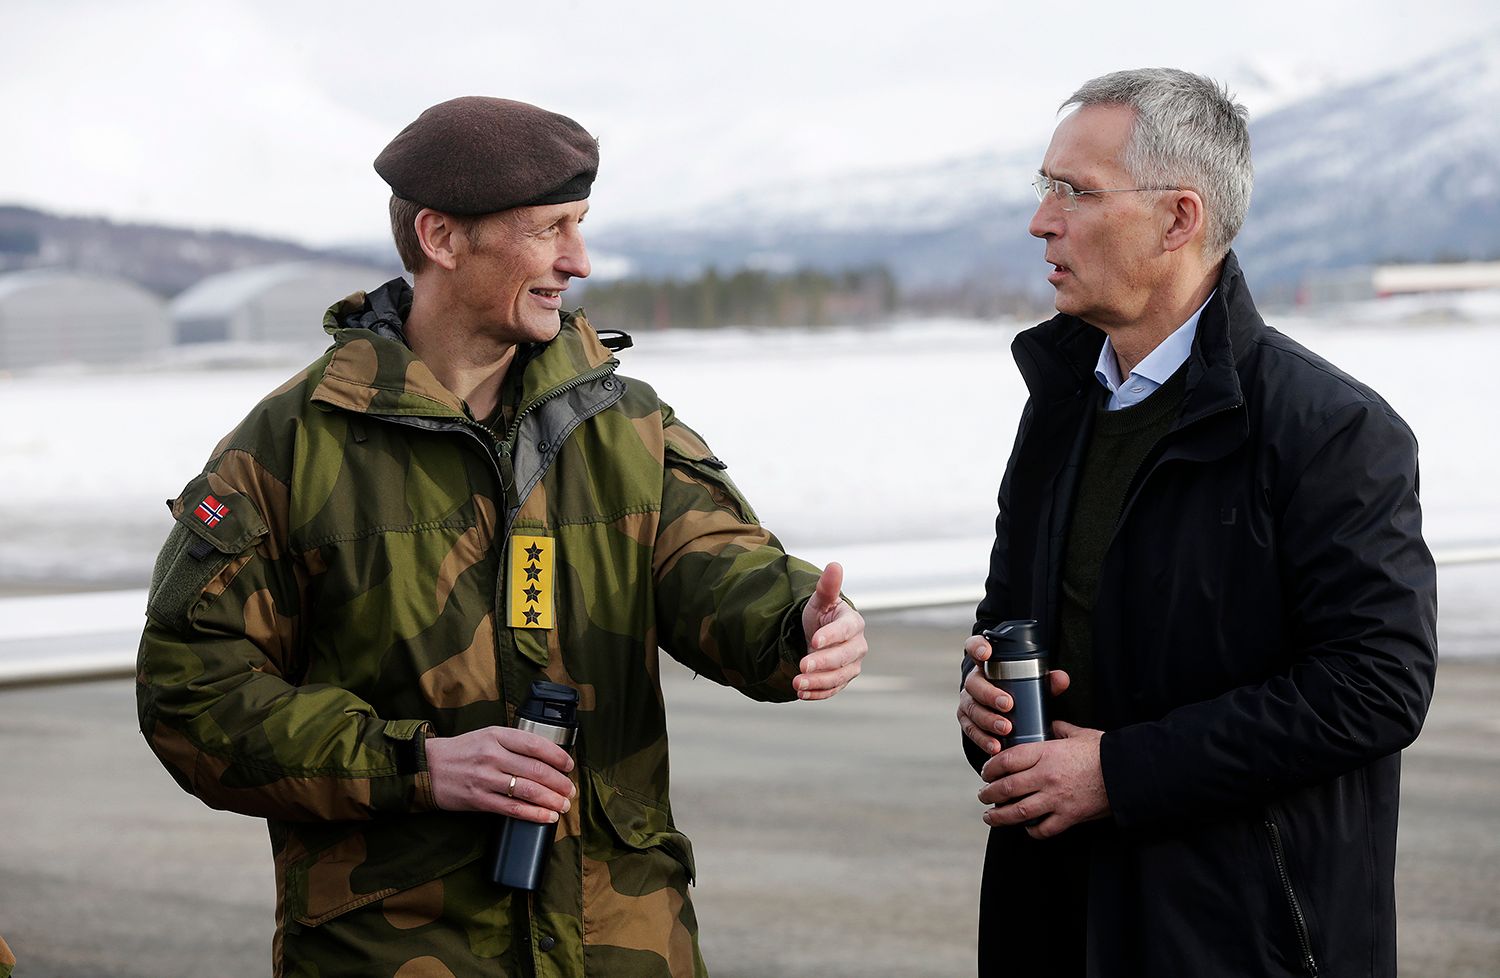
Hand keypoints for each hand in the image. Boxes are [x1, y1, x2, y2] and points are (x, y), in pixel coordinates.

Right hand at [426, 726, 575, 823]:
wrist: (428, 767)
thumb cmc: (462, 751)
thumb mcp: (487, 736)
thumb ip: (513, 743)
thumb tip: (547, 757)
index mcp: (496, 735)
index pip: (535, 744)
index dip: (557, 756)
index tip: (569, 765)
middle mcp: (492, 755)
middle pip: (536, 770)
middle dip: (559, 783)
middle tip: (570, 791)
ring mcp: (485, 778)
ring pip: (528, 791)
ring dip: (551, 800)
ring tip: (563, 805)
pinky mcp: (479, 800)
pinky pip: (513, 809)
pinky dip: (533, 815)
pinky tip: (547, 817)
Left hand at [797, 562, 866, 699]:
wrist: (819, 635)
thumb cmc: (822, 614)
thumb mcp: (820, 600)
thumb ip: (827, 586)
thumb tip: (834, 565)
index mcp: (853, 623)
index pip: (845, 631)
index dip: (831, 636)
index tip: (814, 641)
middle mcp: (857, 646)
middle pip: (844, 658)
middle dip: (823, 663)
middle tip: (801, 666)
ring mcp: (851, 665)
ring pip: (838, 677)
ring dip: (818, 682)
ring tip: (796, 683)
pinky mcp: (842, 680)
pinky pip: (832, 689)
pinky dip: (817, 693)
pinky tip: (801, 693)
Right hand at [957, 633, 1069, 754]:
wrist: (1006, 710)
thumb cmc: (1019, 690)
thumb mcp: (1032, 682)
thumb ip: (1047, 680)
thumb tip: (1061, 679)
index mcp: (986, 664)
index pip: (974, 647)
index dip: (977, 647)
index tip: (987, 654)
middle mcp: (973, 681)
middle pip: (974, 684)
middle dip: (989, 694)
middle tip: (1008, 705)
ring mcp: (968, 701)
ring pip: (972, 708)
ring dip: (988, 719)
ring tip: (1006, 729)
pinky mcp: (967, 720)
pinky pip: (970, 730)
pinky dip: (982, 739)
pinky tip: (995, 746)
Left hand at [977, 721, 1108, 837]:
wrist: (1129, 773)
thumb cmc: (1104, 751)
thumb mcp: (1079, 733)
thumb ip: (1060, 729)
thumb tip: (1052, 725)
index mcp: (1045, 753)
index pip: (1005, 761)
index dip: (989, 768)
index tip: (985, 771)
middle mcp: (1046, 777)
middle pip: (1005, 788)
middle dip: (988, 794)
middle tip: (983, 795)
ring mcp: (1056, 799)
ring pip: (1017, 812)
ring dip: (999, 816)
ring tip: (990, 817)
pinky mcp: (1069, 817)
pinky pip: (1043, 829)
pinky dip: (1031, 831)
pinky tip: (1027, 828)